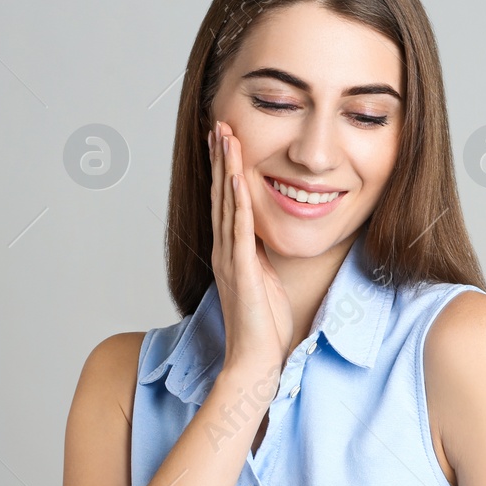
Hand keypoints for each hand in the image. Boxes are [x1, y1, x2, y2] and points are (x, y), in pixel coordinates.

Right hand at [208, 120, 292, 383]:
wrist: (255, 361)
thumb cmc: (264, 328)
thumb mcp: (267, 281)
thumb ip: (263, 257)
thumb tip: (267, 236)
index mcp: (231, 253)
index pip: (225, 202)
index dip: (224, 169)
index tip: (226, 140)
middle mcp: (224, 251)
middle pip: (219, 194)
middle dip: (220, 158)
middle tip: (218, 124)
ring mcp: (230, 260)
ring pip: (226, 204)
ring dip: (225, 168)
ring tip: (225, 137)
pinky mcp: (241, 270)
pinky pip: (238, 229)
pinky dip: (236, 202)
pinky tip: (236, 177)